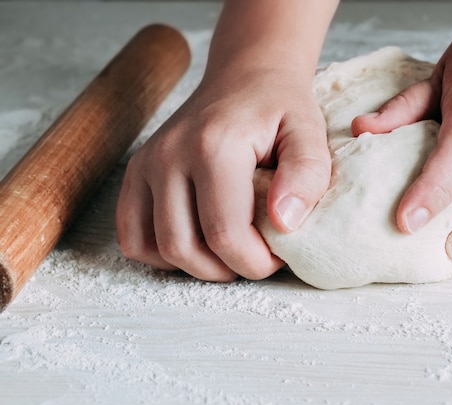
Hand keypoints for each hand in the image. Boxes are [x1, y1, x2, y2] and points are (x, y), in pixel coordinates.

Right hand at [116, 67, 330, 280]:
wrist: (245, 77)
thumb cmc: (280, 108)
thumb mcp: (309, 134)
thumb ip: (307, 176)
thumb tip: (284, 224)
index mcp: (214, 146)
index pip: (225, 235)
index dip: (255, 262)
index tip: (278, 254)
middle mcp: (170, 155)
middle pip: (185, 248)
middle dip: (227, 269)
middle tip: (256, 254)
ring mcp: (147, 164)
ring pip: (157, 248)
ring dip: (196, 265)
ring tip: (230, 249)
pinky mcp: (136, 172)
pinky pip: (132, 236)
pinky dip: (161, 253)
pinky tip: (197, 241)